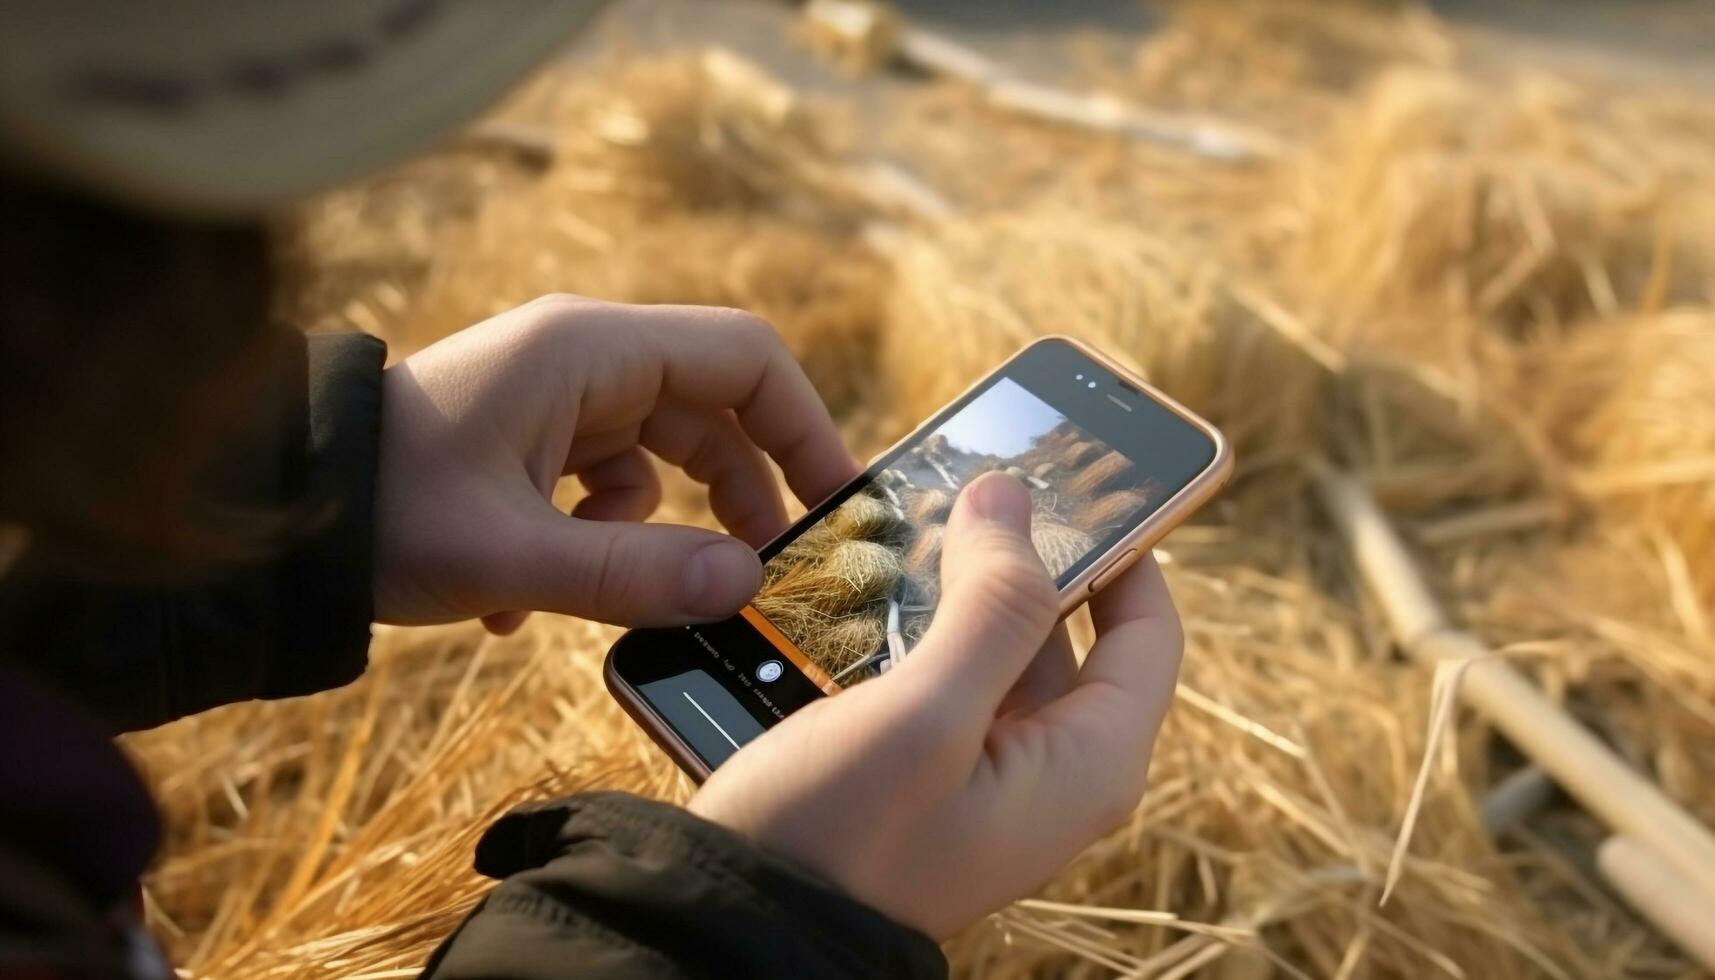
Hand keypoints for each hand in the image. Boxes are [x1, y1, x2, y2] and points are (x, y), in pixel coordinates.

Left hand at [373, 295, 857, 631]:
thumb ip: (633, 571)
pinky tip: (523, 602)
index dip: (804, 427)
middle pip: (711, 409)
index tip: (835, 503)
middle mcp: (579, 359)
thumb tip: (744, 587)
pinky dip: (592, 538)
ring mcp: (552, 397)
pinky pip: (601, 482)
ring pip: (659, 451)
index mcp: (587, 349)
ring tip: (645, 592)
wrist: (267, 512)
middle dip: (744, 491)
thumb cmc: (378, 511)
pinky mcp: (524, 438)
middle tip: (768, 569)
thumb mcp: (510, 553)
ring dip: (663, 526)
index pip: (744, 359)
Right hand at [690, 473, 1183, 938]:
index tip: (1075, 477)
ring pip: (997, 648)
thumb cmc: (840, 839)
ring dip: (960, 587)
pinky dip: (917, 626)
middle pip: (1069, 632)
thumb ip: (992, 606)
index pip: (1148, 630)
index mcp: (1086, 762)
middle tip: (968, 485)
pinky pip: (944, 678)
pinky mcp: (929, 772)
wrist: (742, 930)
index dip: (1127, 546)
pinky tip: (870, 586)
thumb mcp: (927, 714)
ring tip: (910, 522)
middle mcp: (1050, 769)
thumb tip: (1016, 500)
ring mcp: (988, 774)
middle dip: (1023, 557)